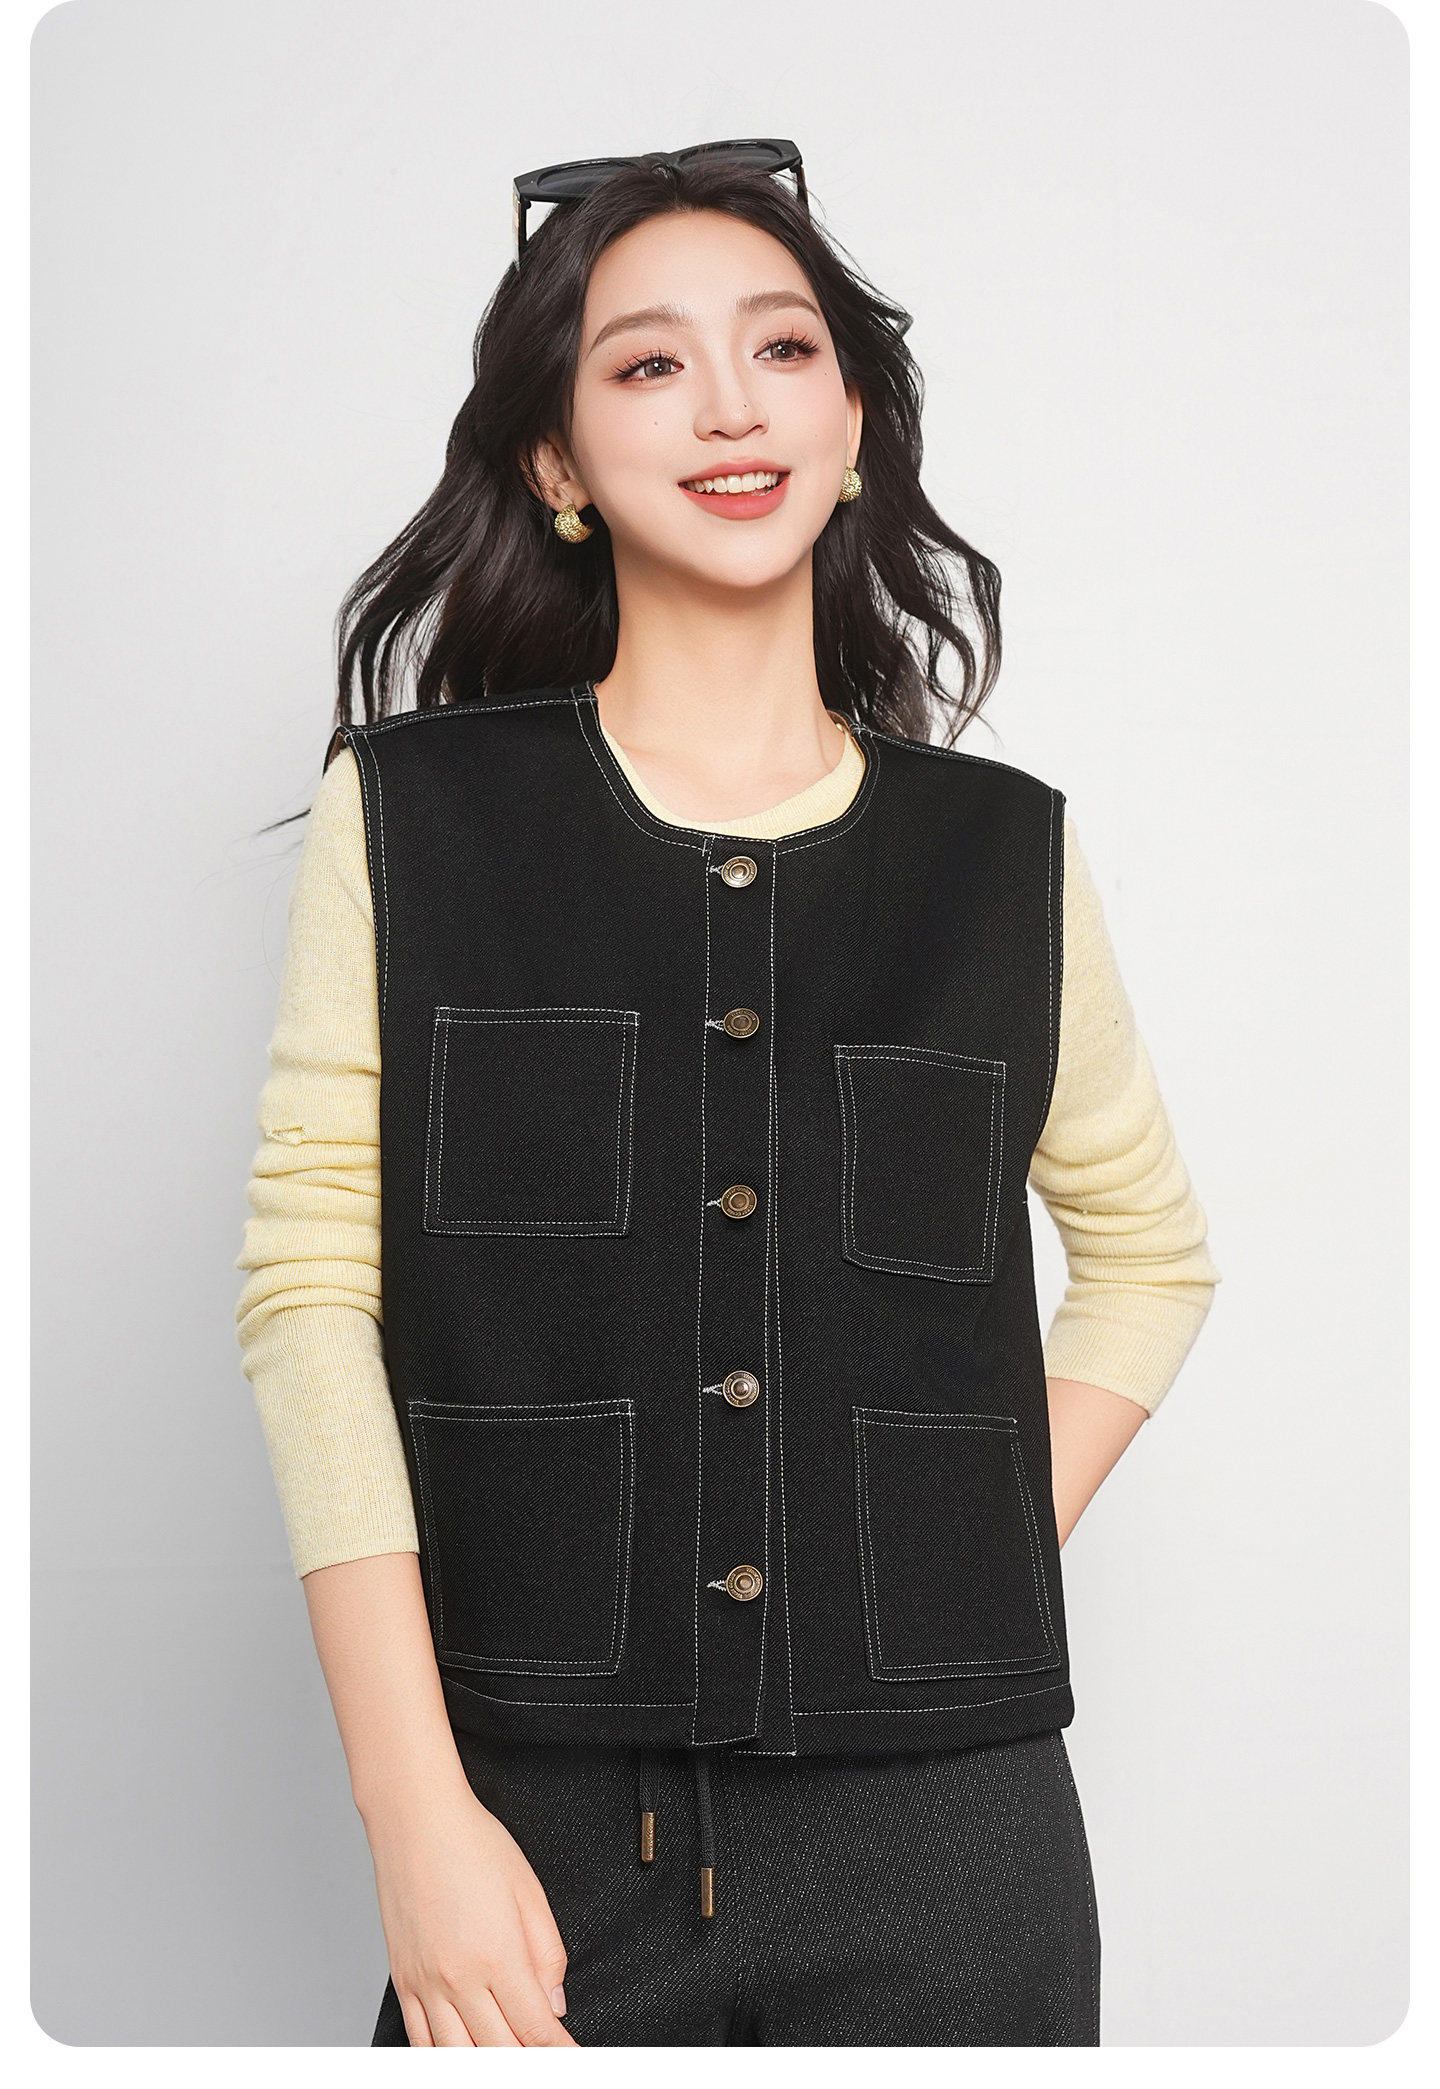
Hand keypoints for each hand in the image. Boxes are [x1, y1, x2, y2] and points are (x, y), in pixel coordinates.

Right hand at [364, 1773, 578, 2046]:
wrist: (416, 1819)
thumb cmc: (472, 1843)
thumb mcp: (530, 1891)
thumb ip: (548, 1953)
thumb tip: (555, 2002)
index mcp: (498, 1956)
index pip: (536, 2030)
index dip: (560, 2054)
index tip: (574, 2060)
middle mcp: (459, 1979)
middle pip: (499, 2053)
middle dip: (529, 2065)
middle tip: (548, 2062)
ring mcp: (426, 1984)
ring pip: (457, 2058)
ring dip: (488, 2066)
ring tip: (511, 2060)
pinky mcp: (403, 1981)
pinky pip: (420, 2041)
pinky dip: (443, 2061)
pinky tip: (462, 2058)